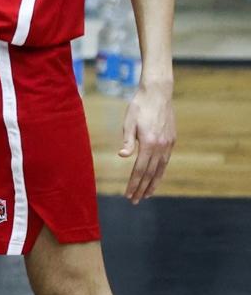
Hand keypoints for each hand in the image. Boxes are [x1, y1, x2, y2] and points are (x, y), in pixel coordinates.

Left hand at [118, 80, 174, 202]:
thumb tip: (122, 156)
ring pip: (161, 170)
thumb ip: (127, 140)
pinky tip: (155, 177)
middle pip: (151, 174)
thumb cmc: (139, 106)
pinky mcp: (172, 141)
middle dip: (142, 188)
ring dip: (153, 183)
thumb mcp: (129, 121)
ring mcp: (168, 145)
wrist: (158, 93)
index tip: (128, 194)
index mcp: (149, 143)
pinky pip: (165, 162)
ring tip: (146, 194)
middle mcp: (161, 147)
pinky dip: (160, 172)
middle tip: (135, 201)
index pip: (140, 170)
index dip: (134, 183)